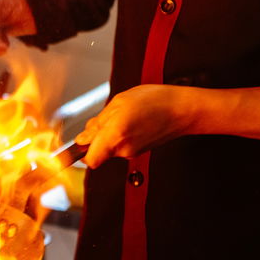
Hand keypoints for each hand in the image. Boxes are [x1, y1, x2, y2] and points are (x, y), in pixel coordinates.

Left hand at [75, 85, 196, 166]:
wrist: (183, 109)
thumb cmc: (155, 100)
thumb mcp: (119, 102)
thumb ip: (99, 122)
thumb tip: (82, 138)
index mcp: (116, 135)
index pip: (90, 159)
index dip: (81, 153)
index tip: (75, 146)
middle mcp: (124, 149)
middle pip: (98, 151)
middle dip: (96, 136)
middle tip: (108, 117)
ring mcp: (133, 152)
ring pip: (110, 147)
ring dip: (110, 133)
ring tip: (126, 115)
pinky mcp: (140, 151)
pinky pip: (121, 145)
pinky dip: (122, 134)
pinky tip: (134, 120)